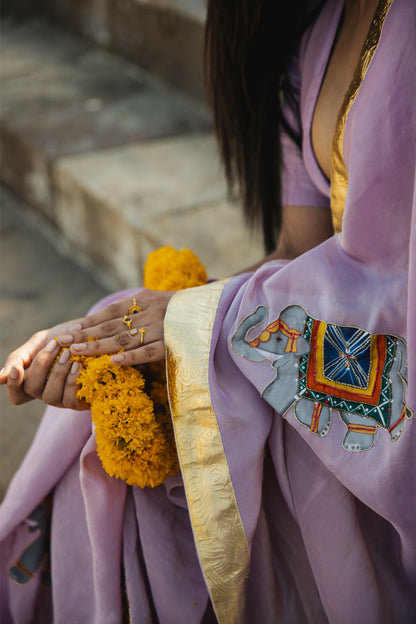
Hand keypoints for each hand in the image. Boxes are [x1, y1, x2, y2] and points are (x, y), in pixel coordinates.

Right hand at [0, 318, 84, 404]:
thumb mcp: (40, 342)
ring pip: (51, 396)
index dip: (13, 385)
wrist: (95, 334)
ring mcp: (63, 400)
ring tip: (68, 354)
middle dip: (42, 366)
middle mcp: (46, 394)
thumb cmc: (65, 338)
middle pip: (32, 390)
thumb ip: (20, 357)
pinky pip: (71, 399)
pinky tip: (78, 365)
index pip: (16, 395)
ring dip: (58, 373)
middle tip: (55, 345)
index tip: (18, 369)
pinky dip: (73, 381)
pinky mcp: (81, 402)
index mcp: (33, 382)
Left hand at [1, 289, 172, 407]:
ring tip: (78, 353)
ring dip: (100, 347)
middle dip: (86, 334)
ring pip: (126, 339)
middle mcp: (150, 311)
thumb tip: (103, 326)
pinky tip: (114, 362)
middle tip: (63, 342)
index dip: (87, 322)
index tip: (66, 331)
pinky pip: (149, 352)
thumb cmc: (180, 310)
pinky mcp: (174, 343)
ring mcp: (162, 327)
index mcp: (143, 298)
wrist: (216, 309)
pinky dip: (132, 357)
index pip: (109, 313)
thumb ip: (133, 311)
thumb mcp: (156, 303)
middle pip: (112, 325)